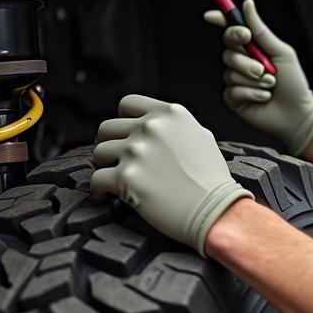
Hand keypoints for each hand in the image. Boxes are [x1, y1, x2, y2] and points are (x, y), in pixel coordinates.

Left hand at [91, 94, 252, 256]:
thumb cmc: (211, 178)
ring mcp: (137, 151)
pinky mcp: (126, 178)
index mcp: (170, 114)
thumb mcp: (201, 136)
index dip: (123, 119)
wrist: (215, 209)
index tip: (124, 134)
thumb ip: (174, 127)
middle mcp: (152, 127)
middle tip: (117, 160)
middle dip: (110, 144)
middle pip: (107, 128)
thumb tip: (153, 126)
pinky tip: (107, 195)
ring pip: (99, 152)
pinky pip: (96, 179)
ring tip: (116, 178)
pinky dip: (99, 189)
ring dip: (106, 166)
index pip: (128, 103)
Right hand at [204, 0, 312, 156]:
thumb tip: (247, 3)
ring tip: (270, 85)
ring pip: (231, 71)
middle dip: (246, 60)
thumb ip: (261, 30)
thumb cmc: (294, 83)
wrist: (298, 113)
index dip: (220, 21)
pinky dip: (253, 93)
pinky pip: (233, 90)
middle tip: (263, 68)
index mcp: (253, 48)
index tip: (213, 16)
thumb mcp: (281, 52)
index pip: (230, 31)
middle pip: (228, 50)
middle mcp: (241, 62)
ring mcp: (236, 80)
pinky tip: (265, 97)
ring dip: (254, 80)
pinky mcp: (233, 98)